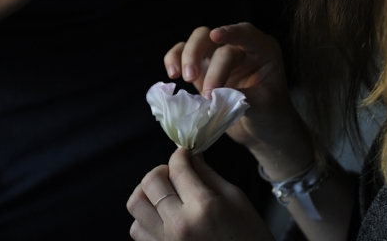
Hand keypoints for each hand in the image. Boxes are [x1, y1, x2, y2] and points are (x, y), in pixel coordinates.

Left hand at [127, 148, 274, 240]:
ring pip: (136, 205)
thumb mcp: (236, 200)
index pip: (177, 168)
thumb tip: (191, 156)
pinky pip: (138, 230)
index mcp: (203, 207)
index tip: (184, 153)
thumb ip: (208, 175)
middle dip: (162, 170)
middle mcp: (179, 225)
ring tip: (165, 195)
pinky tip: (164, 217)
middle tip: (175, 173)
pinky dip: (146, 218)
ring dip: (148, 194)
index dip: (180, 155)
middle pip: (150, 182)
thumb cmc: (250, 237)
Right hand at [163, 23, 291, 146]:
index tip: (216, 34)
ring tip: (184, 78)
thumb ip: (242, 97)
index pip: (246, 34)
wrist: (261, 130)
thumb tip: (217, 93)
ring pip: (197, 42)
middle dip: (199, 53)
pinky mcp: (202, 69)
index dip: (231, 32)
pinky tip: (172, 75)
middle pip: (214, 38)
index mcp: (262, 50)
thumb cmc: (270, 114)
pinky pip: (183, 55)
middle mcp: (239, 48)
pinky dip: (174, 60)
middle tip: (192, 79)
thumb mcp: (264, 106)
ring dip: (186, 56)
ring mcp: (218, 57)